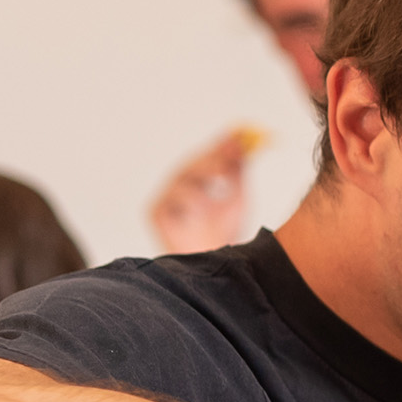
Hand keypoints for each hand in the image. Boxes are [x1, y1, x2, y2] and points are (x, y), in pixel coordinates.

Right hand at [148, 128, 259, 254]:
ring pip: (181, 178)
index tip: (243, 133)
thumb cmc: (222, 235)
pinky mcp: (157, 214)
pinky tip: (205, 201)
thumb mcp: (236, 199)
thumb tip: (244, 144)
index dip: (224, 144)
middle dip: (214, 155)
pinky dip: (189, 198)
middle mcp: (180, 185)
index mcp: (199, 179)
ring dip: (203, 173)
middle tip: (233, 150)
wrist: (213, 268)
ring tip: (224, 174)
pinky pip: (170, 200)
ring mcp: (167, 198)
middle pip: (193, 163)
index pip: (209, 155)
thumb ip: (237, 172)